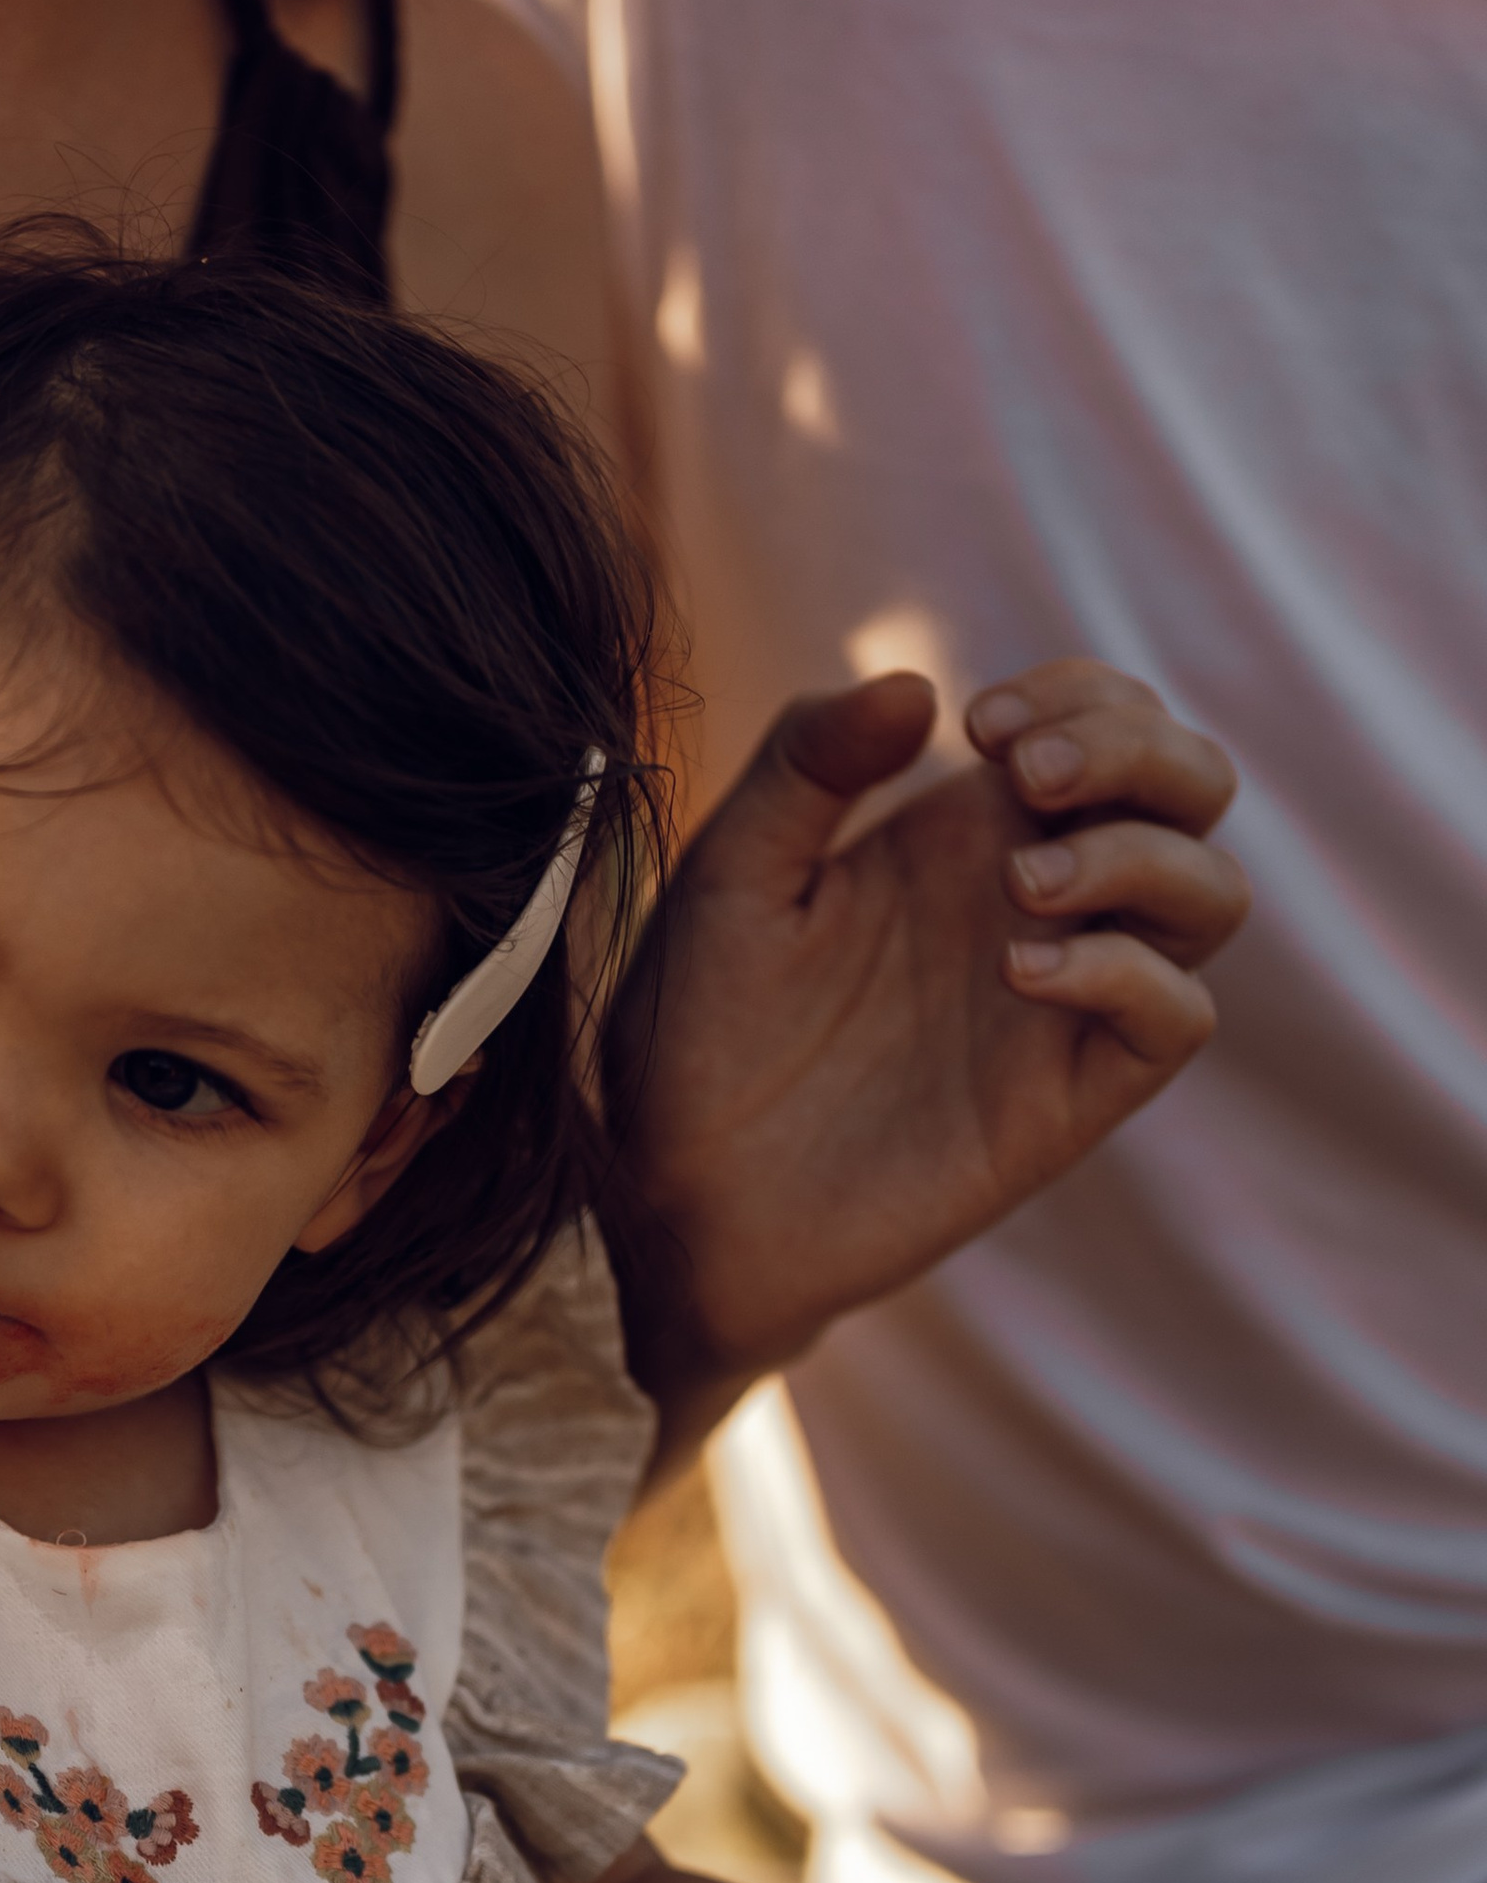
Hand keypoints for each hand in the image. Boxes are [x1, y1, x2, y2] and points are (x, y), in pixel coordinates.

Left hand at [616, 661, 1249, 1442]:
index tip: (982, 723)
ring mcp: (1062, 1004)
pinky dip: (1128, 973)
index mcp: (970, 833)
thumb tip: (918, 686)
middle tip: (1024, 776)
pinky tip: (1019, 970)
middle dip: (1140, 749)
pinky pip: (1177, 1019)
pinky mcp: (1064, 1102)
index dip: (1084, 694)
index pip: (1110, 721)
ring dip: (1141, 856)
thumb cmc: (696, 1033)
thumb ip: (808, 763)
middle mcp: (1037, 906)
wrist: (672, 1196)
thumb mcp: (732, 870)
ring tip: (1020, 883)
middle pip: (1194, 788)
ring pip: (1210, 896)